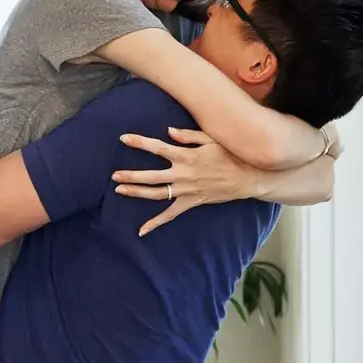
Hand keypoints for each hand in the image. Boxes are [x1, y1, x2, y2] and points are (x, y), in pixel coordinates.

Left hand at [111, 128, 257, 235]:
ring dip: (137, 192)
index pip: (158, 148)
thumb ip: (189, 135)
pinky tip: (141, 231)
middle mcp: (183, 174)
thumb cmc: (231, 154)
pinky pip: (171, 215)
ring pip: (157, 194)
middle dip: (131, 175)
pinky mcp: (191, 202)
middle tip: (113, 175)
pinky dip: (156, 223)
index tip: (123, 138)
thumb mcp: (212, 139)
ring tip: (119, 190)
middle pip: (151, 176)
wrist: (248, 177)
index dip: (140, 143)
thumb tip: (168, 131)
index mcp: (186, 156)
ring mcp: (186, 190)